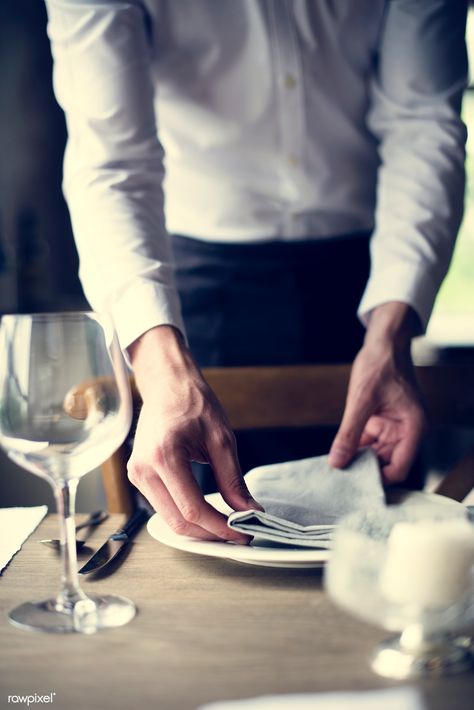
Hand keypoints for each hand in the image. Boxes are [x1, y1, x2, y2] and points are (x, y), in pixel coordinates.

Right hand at [127, 326, 261, 541]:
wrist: (167, 384)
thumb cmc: (193, 403)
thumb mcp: (222, 439)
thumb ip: (233, 480)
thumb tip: (249, 511)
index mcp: (164, 456)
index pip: (193, 508)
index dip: (220, 527)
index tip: (243, 532)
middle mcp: (143, 469)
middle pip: (178, 521)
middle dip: (210, 534)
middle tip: (238, 534)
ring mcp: (136, 474)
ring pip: (169, 519)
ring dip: (198, 528)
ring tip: (226, 525)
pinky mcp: (138, 476)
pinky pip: (162, 507)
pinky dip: (185, 514)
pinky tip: (207, 512)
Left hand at [329, 303, 425, 482]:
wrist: (383, 343)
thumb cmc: (380, 364)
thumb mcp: (361, 400)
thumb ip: (349, 433)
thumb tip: (337, 462)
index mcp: (414, 428)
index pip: (399, 468)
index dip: (378, 480)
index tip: (354, 484)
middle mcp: (408, 432)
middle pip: (387, 465)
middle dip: (365, 471)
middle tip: (339, 479)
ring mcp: (395, 428)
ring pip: (376, 456)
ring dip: (358, 460)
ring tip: (336, 469)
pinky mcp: (382, 423)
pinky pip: (369, 443)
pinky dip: (355, 448)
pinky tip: (338, 453)